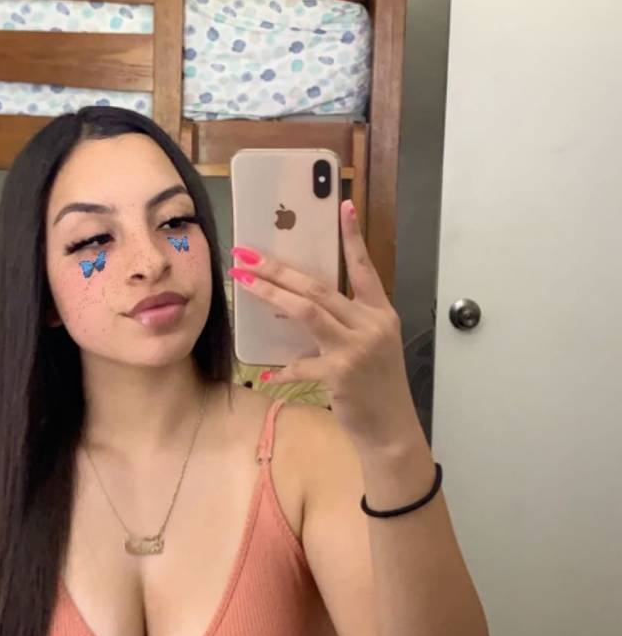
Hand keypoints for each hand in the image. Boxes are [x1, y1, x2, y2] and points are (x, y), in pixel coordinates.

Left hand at [229, 201, 419, 447]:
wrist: (391, 429)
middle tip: (247, 255)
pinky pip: (301, 364)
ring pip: (307, 311)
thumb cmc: (377, 387)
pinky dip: (282, 369)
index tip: (343, 206)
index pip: (365, 267)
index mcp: (380, 313)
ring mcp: (357, 347)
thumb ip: (344, 324)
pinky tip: (265, 373)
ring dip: (271, 294)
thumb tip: (298, 305)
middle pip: (318, 287)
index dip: (353, 237)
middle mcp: (371, 324)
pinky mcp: (342, 373)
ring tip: (243, 282)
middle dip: (279, 268)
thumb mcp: (370, 347)